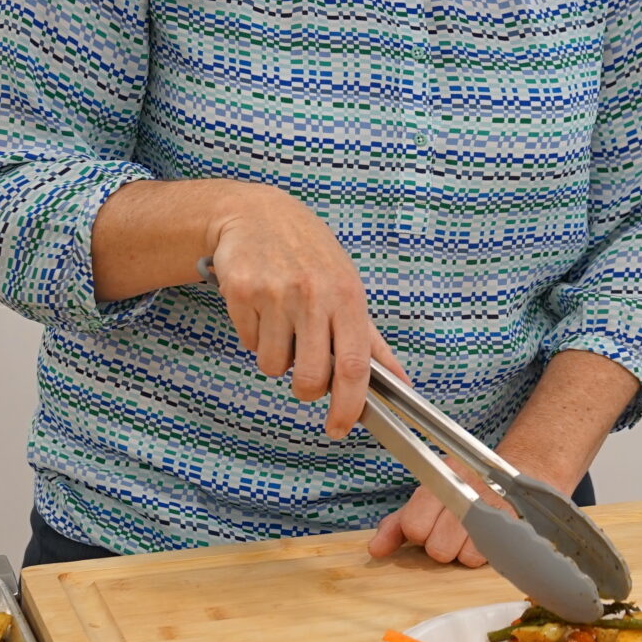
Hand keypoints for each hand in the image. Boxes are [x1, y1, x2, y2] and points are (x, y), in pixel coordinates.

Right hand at [205, 184, 398, 439]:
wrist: (257, 214)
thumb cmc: (310, 254)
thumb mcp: (348, 287)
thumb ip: (371, 341)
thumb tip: (401, 383)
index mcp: (347, 296)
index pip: (355, 366)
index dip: (349, 406)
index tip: (340, 427)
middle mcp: (314, 295)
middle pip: (311, 377)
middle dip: (307, 389)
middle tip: (304, 374)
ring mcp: (275, 293)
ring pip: (274, 365)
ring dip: (277, 357)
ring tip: (282, 324)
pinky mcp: (241, 292)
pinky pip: (249, 342)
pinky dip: (255, 335)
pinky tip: (261, 308)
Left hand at [366, 353, 633, 569]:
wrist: (530, 469)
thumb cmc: (474, 484)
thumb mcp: (433, 493)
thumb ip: (399, 523)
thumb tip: (375, 550)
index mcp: (438, 481)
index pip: (412, 525)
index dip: (418, 532)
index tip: (429, 524)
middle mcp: (463, 494)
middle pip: (434, 547)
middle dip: (441, 544)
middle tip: (454, 529)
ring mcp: (488, 513)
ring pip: (458, 556)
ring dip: (464, 550)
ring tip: (473, 533)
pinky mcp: (511, 529)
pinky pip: (483, 559)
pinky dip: (485, 553)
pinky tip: (490, 537)